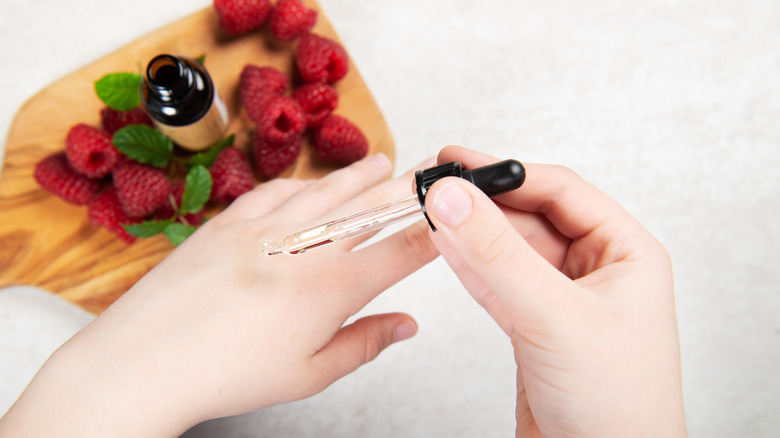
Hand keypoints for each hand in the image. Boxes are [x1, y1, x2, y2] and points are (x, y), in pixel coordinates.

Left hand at [0, 154, 437, 436]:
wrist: (146, 359)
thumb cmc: (225, 374)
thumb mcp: (309, 373)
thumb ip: (364, 343)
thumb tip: (405, 326)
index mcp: (331, 287)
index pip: (399, 252)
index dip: (433, 234)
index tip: (451, 221)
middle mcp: (302, 246)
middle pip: (370, 208)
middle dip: (408, 189)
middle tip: (432, 172)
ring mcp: (265, 227)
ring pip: (327, 190)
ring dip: (361, 176)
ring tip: (384, 164)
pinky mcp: (230, 220)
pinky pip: (277, 189)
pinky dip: (304, 183)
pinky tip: (313, 182)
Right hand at [424, 146, 686, 436]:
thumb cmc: (619, 407)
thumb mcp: (554, 316)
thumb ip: (499, 254)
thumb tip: (455, 198)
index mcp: (625, 253)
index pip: (561, 190)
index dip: (507, 172)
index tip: (459, 161)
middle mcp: (595, 270)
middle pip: (531, 217)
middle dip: (484, 202)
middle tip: (436, 185)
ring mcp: (562, 299)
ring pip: (510, 250)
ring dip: (472, 232)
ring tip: (431, 209)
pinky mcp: (535, 327)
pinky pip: (499, 284)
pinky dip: (470, 266)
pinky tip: (445, 246)